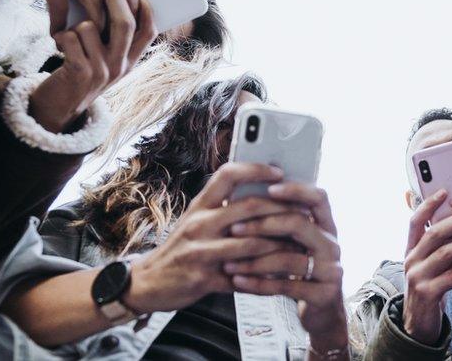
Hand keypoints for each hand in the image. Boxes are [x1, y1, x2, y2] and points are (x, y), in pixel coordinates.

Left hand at [28, 0, 156, 131]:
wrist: (58, 107)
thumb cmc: (80, 73)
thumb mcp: (105, 59)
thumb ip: (115, 37)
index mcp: (131, 61)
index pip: (149, 29)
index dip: (144, 5)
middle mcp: (121, 67)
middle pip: (125, 22)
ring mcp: (102, 71)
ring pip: (91, 26)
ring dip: (76, 24)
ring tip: (70, 35)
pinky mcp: (80, 74)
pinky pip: (71, 38)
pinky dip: (61, 35)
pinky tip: (58, 44)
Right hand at [124, 163, 293, 313]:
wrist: (147, 283)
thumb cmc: (180, 248)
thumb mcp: (195, 220)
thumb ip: (222, 207)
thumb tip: (262, 192)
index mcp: (199, 205)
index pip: (228, 174)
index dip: (256, 169)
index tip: (279, 171)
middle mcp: (199, 224)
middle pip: (248, 207)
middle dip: (281, 209)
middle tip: (305, 212)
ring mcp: (201, 252)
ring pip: (251, 243)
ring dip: (280, 245)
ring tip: (300, 245)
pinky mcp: (204, 280)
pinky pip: (243, 279)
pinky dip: (266, 279)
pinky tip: (282, 278)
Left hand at [225, 183, 348, 354]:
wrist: (322, 310)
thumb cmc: (299, 269)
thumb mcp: (296, 243)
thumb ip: (281, 223)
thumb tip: (244, 197)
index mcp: (326, 226)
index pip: (318, 198)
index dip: (296, 190)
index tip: (269, 188)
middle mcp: (332, 244)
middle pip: (300, 224)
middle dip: (263, 224)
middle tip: (233, 228)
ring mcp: (331, 269)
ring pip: (290, 258)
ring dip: (254, 260)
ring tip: (228, 263)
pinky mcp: (324, 294)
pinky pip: (286, 286)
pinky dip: (259, 283)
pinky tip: (238, 281)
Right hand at [401, 190, 451, 345]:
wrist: (419, 324)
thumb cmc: (433, 287)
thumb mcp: (432, 265)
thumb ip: (441, 247)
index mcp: (411, 249)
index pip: (415, 221)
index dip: (428, 205)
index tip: (444, 191)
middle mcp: (410, 260)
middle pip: (434, 233)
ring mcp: (417, 277)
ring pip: (445, 253)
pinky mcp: (427, 293)